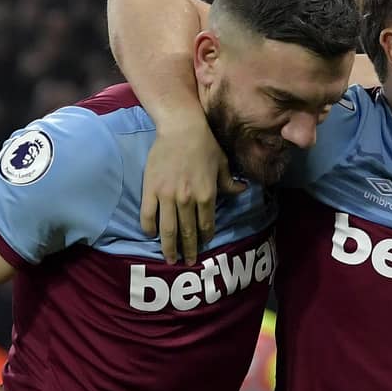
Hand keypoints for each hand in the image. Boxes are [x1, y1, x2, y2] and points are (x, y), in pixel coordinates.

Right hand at [140, 105, 245, 264]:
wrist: (181, 127)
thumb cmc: (205, 144)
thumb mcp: (223, 164)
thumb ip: (230, 183)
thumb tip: (243, 191)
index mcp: (207, 195)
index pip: (206, 225)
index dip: (205, 238)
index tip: (202, 246)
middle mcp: (188, 200)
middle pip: (188, 232)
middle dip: (188, 250)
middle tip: (187, 263)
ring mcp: (167, 196)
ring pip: (168, 229)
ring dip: (169, 247)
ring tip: (170, 259)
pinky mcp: (150, 189)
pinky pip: (148, 215)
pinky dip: (150, 228)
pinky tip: (152, 235)